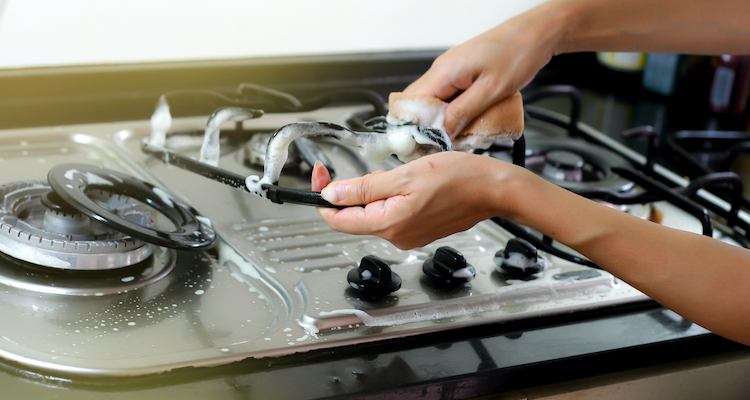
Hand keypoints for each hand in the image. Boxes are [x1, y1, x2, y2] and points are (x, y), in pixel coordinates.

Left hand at [311, 152, 526, 249]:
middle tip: (379, 170)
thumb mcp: (404, 176)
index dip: (323, 196)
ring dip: (378, 191)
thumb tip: (331, 194)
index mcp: (389, 224)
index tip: (320, 175)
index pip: (338, 219)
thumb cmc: (458, 179)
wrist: (493, 189)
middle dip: (358, 189)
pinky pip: (393, 213)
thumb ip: (364, 188)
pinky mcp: (419, 230)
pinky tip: (413, 183)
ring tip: (405, 175)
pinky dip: (393, 196)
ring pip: (375, 212)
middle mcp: (397, 236)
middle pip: (356, 214)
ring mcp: (409, 235)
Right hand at [404, 1, 566, 135]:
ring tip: (458, 136)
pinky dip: (454, 112)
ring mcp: (450, 72)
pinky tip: (467, 123)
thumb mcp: (491, 89)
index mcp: (443, 72)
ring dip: (443, 121)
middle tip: (445, 144)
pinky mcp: (461, 75)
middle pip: (420, 105)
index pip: (412, 104)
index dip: (416, 127)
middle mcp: (441, 70)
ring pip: (434, 103)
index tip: (427, 145)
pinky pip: (448, 97)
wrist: (535, 35)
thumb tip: (443, 133)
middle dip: (429, 127)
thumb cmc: (517, 55)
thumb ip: (464, 111)